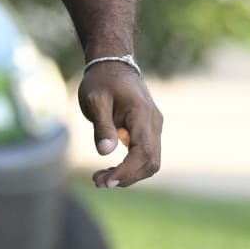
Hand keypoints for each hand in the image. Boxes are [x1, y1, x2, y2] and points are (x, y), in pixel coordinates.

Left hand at [79, 61, 162, 188]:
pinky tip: (110, 170)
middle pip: (151, 161)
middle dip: (127, 177)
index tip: (106, 182)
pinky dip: (131, 167)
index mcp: (142, 113)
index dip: (127, 170)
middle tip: (98, 182)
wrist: (113, 66)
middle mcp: (154, 122)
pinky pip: (145, 155)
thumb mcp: (95, 100)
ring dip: (129, 175)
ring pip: (150, 162)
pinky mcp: (149, 131)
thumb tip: (104, 152)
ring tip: (101, 177)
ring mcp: (154, 127)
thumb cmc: (102, 82)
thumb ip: (102, 126)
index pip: (143, 151)